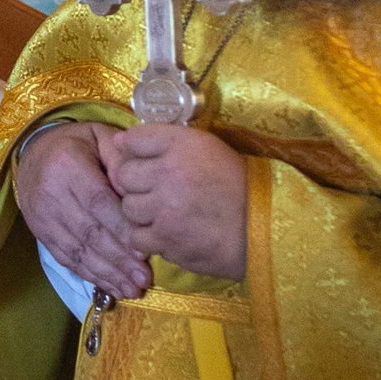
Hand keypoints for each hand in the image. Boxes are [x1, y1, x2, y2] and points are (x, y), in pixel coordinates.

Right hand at [16, 125, 149, 301]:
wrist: (34, 152)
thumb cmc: (78, 144)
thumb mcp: (100, 137)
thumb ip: (121, 159)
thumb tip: (139, 190)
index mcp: (66, 165)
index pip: (97, 202)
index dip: (120, 228)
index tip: (144, 249)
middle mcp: (50, 193)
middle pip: (88, 231)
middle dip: (118, 259)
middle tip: (144, 278)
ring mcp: (42, 217)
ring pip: (77, 250)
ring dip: (107, 273)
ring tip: (133, 289)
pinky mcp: (41, 234)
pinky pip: (66, 258)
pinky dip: (91, 276)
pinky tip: (112, 288)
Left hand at [100, 125, 250, 281]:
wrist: (262, 225)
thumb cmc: (236, 183)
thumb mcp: (207, 147)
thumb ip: (164, 140)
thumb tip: (119, 141)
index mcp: (182, 145)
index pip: (135, 139)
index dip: (134, 151)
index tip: (144, 160)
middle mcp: (168, 174)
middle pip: (124, 175)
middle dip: (136, 182)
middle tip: (155, 190)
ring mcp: (165, 210)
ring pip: (128, 208)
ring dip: (141, 211)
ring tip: (163, 212)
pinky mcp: (167, 240)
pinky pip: (137, 237)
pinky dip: (148, 237)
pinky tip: (165, 232)